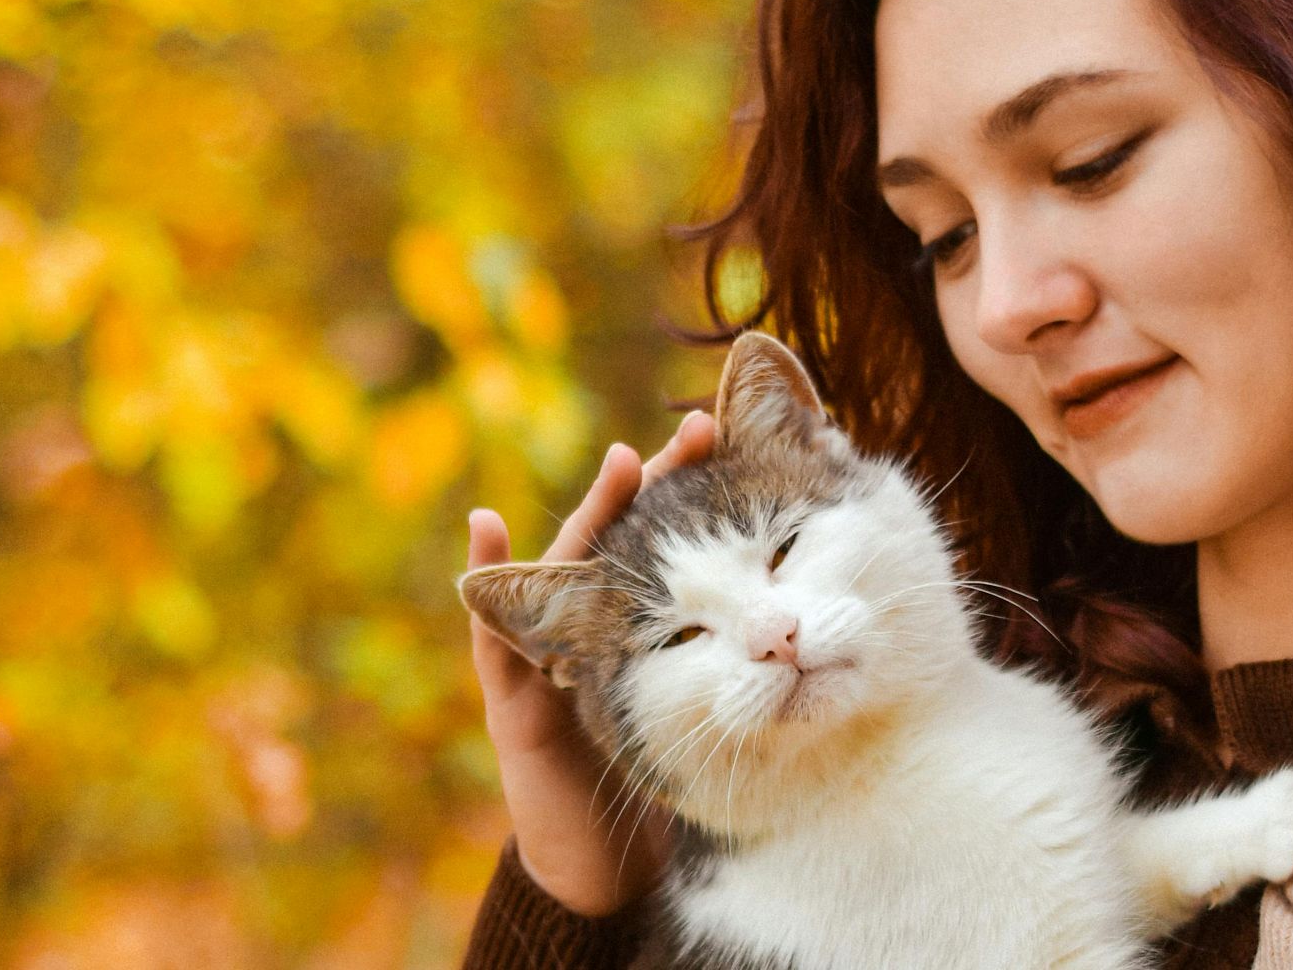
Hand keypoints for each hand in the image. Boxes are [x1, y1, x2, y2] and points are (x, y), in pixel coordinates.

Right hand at [466, 410, 716, 916]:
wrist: (599, 859)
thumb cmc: (653, 775)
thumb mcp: (699, 703)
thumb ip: (730, 655)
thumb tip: (808, 612)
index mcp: (636, 622)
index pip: (666, 541)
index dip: (695, 491)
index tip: (733, 438)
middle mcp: (590, 624)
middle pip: (623, 540)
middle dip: (658, 485)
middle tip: (695, 433)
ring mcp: (547, 652)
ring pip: (570, 571)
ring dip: (596, 517)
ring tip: (622, 465)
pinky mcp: (514, 698)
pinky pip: (496, 636)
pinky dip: (489, 582)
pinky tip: (485, 526)